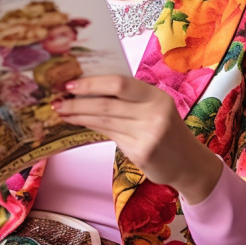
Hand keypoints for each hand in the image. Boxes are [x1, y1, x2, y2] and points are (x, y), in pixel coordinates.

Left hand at [54, 75, 221, 202]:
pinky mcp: (141, 153)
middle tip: (57, 100)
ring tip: (61, 112)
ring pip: (104, 121)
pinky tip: (78, 124)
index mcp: (156, 96)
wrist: (188, 163)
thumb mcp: (154, 108)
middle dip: (78, 102)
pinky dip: (91, 128)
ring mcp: (148, 135)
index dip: (93, 83)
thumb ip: (128, 99)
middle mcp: (154, 114)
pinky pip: (109, 136)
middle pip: (107, 104)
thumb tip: (88, 89)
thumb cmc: (166, 129)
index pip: (120, 83)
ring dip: (79, 116)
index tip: (70, 84)